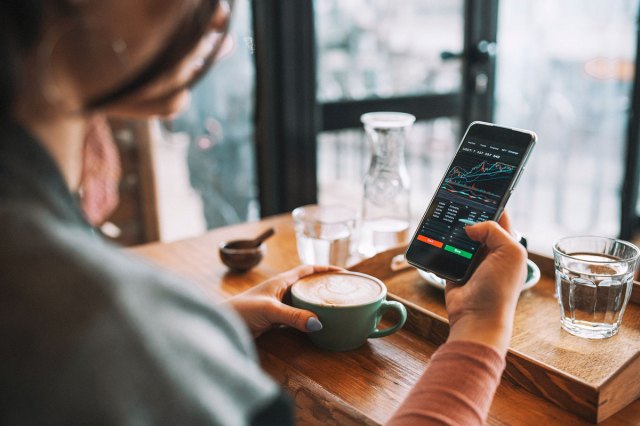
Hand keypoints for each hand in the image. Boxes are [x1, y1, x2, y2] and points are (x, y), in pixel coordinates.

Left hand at [227, 265, 341, 337]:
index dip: (324, 269)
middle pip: (307, 284)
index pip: (307, 270)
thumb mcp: (270, 311)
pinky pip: (296, 315)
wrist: (223, 324)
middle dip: (324, 285)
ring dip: (316, 303)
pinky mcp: (274, 319)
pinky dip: (307, 317)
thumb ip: (293, 316)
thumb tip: (318, 323)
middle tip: (342, 292)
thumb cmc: (242, 310)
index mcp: (281, 281)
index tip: (342, 272)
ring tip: (333, 307)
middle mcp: (281, 290)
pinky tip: (315, 324)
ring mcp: (277, 304)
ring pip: (302, 300)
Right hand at [445, 212, 526, 354]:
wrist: (477, 317)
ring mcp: (471, 261)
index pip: (499, 217)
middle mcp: (490, 252)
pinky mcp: (453, 269)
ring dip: (451, 229)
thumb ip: (493, 230)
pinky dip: (439, 244)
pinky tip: (433, 234)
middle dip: (467, 214)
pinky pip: (444, 250)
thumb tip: (469, 226)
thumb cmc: (500, 288)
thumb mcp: (509, 252)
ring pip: (458, 236)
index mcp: (508, 246)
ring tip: (442, 215)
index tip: (478, 189)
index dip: (491, 203)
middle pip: (476, 225)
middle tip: (455, 199)